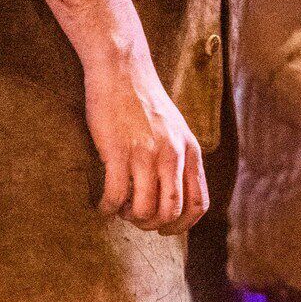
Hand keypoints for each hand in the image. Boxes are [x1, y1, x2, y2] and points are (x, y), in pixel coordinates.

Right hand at [86, 53, 207, 235]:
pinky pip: (115, 195)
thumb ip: (180, 158)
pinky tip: (102, 206)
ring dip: (129, 217)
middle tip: (136, 219)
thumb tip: (175, 194)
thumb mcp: (176, 129)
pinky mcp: (118, 151)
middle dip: (152, 224)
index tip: (165, 229)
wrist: (122, 71)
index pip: (198, 203)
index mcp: (190, 151)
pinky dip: (108, 208)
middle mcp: (172, 154)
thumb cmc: (145, 102)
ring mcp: (146, 153)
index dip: (183, 225)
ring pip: (144, 209)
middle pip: (170, 212)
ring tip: (119, 209)